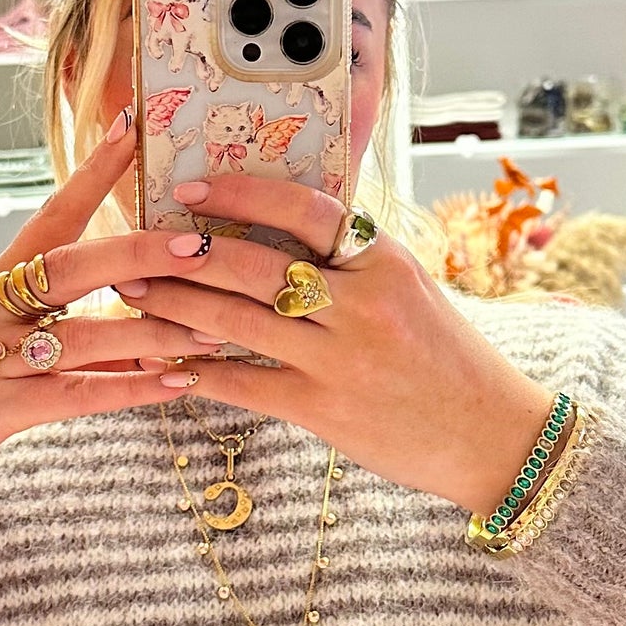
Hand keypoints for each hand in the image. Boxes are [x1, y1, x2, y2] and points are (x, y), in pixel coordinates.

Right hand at [0, 111, 204, 504]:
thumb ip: (63, 333)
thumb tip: (140, 331)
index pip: (50, 214)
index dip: (92, 172)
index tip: (134, 127)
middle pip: (71, 266)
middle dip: (139, 252)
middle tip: (199, 243)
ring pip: (84, 335)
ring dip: (152, 332)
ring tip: (212, 329)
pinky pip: (78, 396)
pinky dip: (132, 389)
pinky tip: (179, 384)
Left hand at [119, 176, 561, 518]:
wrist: (493, 437)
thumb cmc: (450, 362)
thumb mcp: (413, 293)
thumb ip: (355, 265)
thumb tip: (285, 232)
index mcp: (385, 262)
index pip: (304, 208)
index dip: (240, 192)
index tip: (190, 189)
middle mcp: (362, 303)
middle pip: (254, 263)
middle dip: (185, 254)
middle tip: (136, 247)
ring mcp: (341, 358)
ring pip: (237, 321)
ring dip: (175, 306)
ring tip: (132, 297)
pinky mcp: (324, 410)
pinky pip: (244, 384)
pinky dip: (198, 373)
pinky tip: (163, 366)